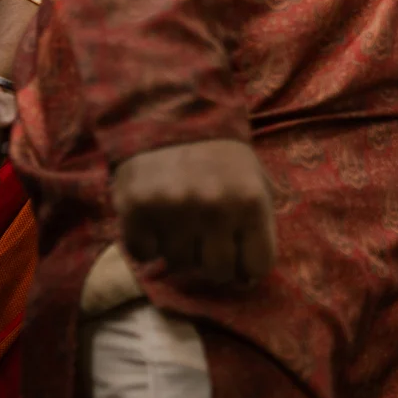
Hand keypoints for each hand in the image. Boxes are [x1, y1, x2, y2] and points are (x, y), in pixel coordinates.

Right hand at [112, 139, 277, 288]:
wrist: (172, 119)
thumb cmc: (222, 159)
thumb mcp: (258, 182)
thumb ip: (260, 226)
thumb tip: (250, 278)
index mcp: (251, 203)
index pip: (257, 266)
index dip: (247, 267)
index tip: (238, 257)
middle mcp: (215, 209)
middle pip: (218, 272)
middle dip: (213, 262)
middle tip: (205, 242)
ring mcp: (174, 211)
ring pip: (179, 265)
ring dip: (179, 252)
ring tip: (180, 226)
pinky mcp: (137, 210)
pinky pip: (143, 254)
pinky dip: (147, 245)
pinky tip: (154, 224)